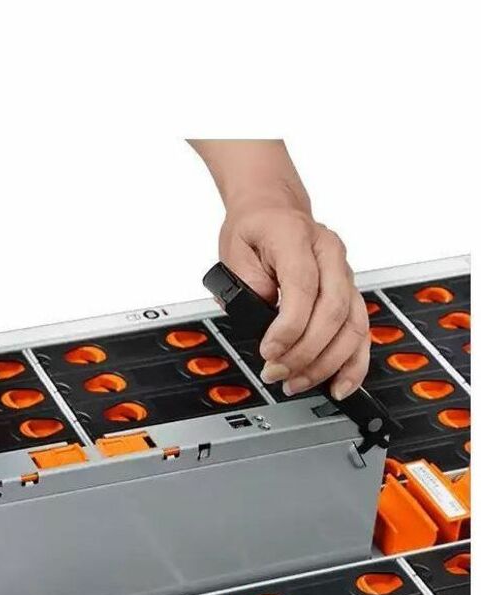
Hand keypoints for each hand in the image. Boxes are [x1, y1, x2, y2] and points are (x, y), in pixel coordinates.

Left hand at [219, 202, 369, 399]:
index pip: (303, 287)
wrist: (274, 210)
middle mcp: (330, 254)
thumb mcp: (234, 247)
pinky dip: (353, 362)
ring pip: (352, 326)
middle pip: (333, 312)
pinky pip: (360, 331)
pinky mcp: (349, 293)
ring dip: (326, 363)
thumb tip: (262, 315)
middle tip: (277, 372)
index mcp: (298, 237)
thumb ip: (245, 282)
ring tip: (298, 383)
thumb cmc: (255, 228)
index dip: (288, 327)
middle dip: (305, 352)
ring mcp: (344, 274)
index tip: (269, 351)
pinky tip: (340, 384)